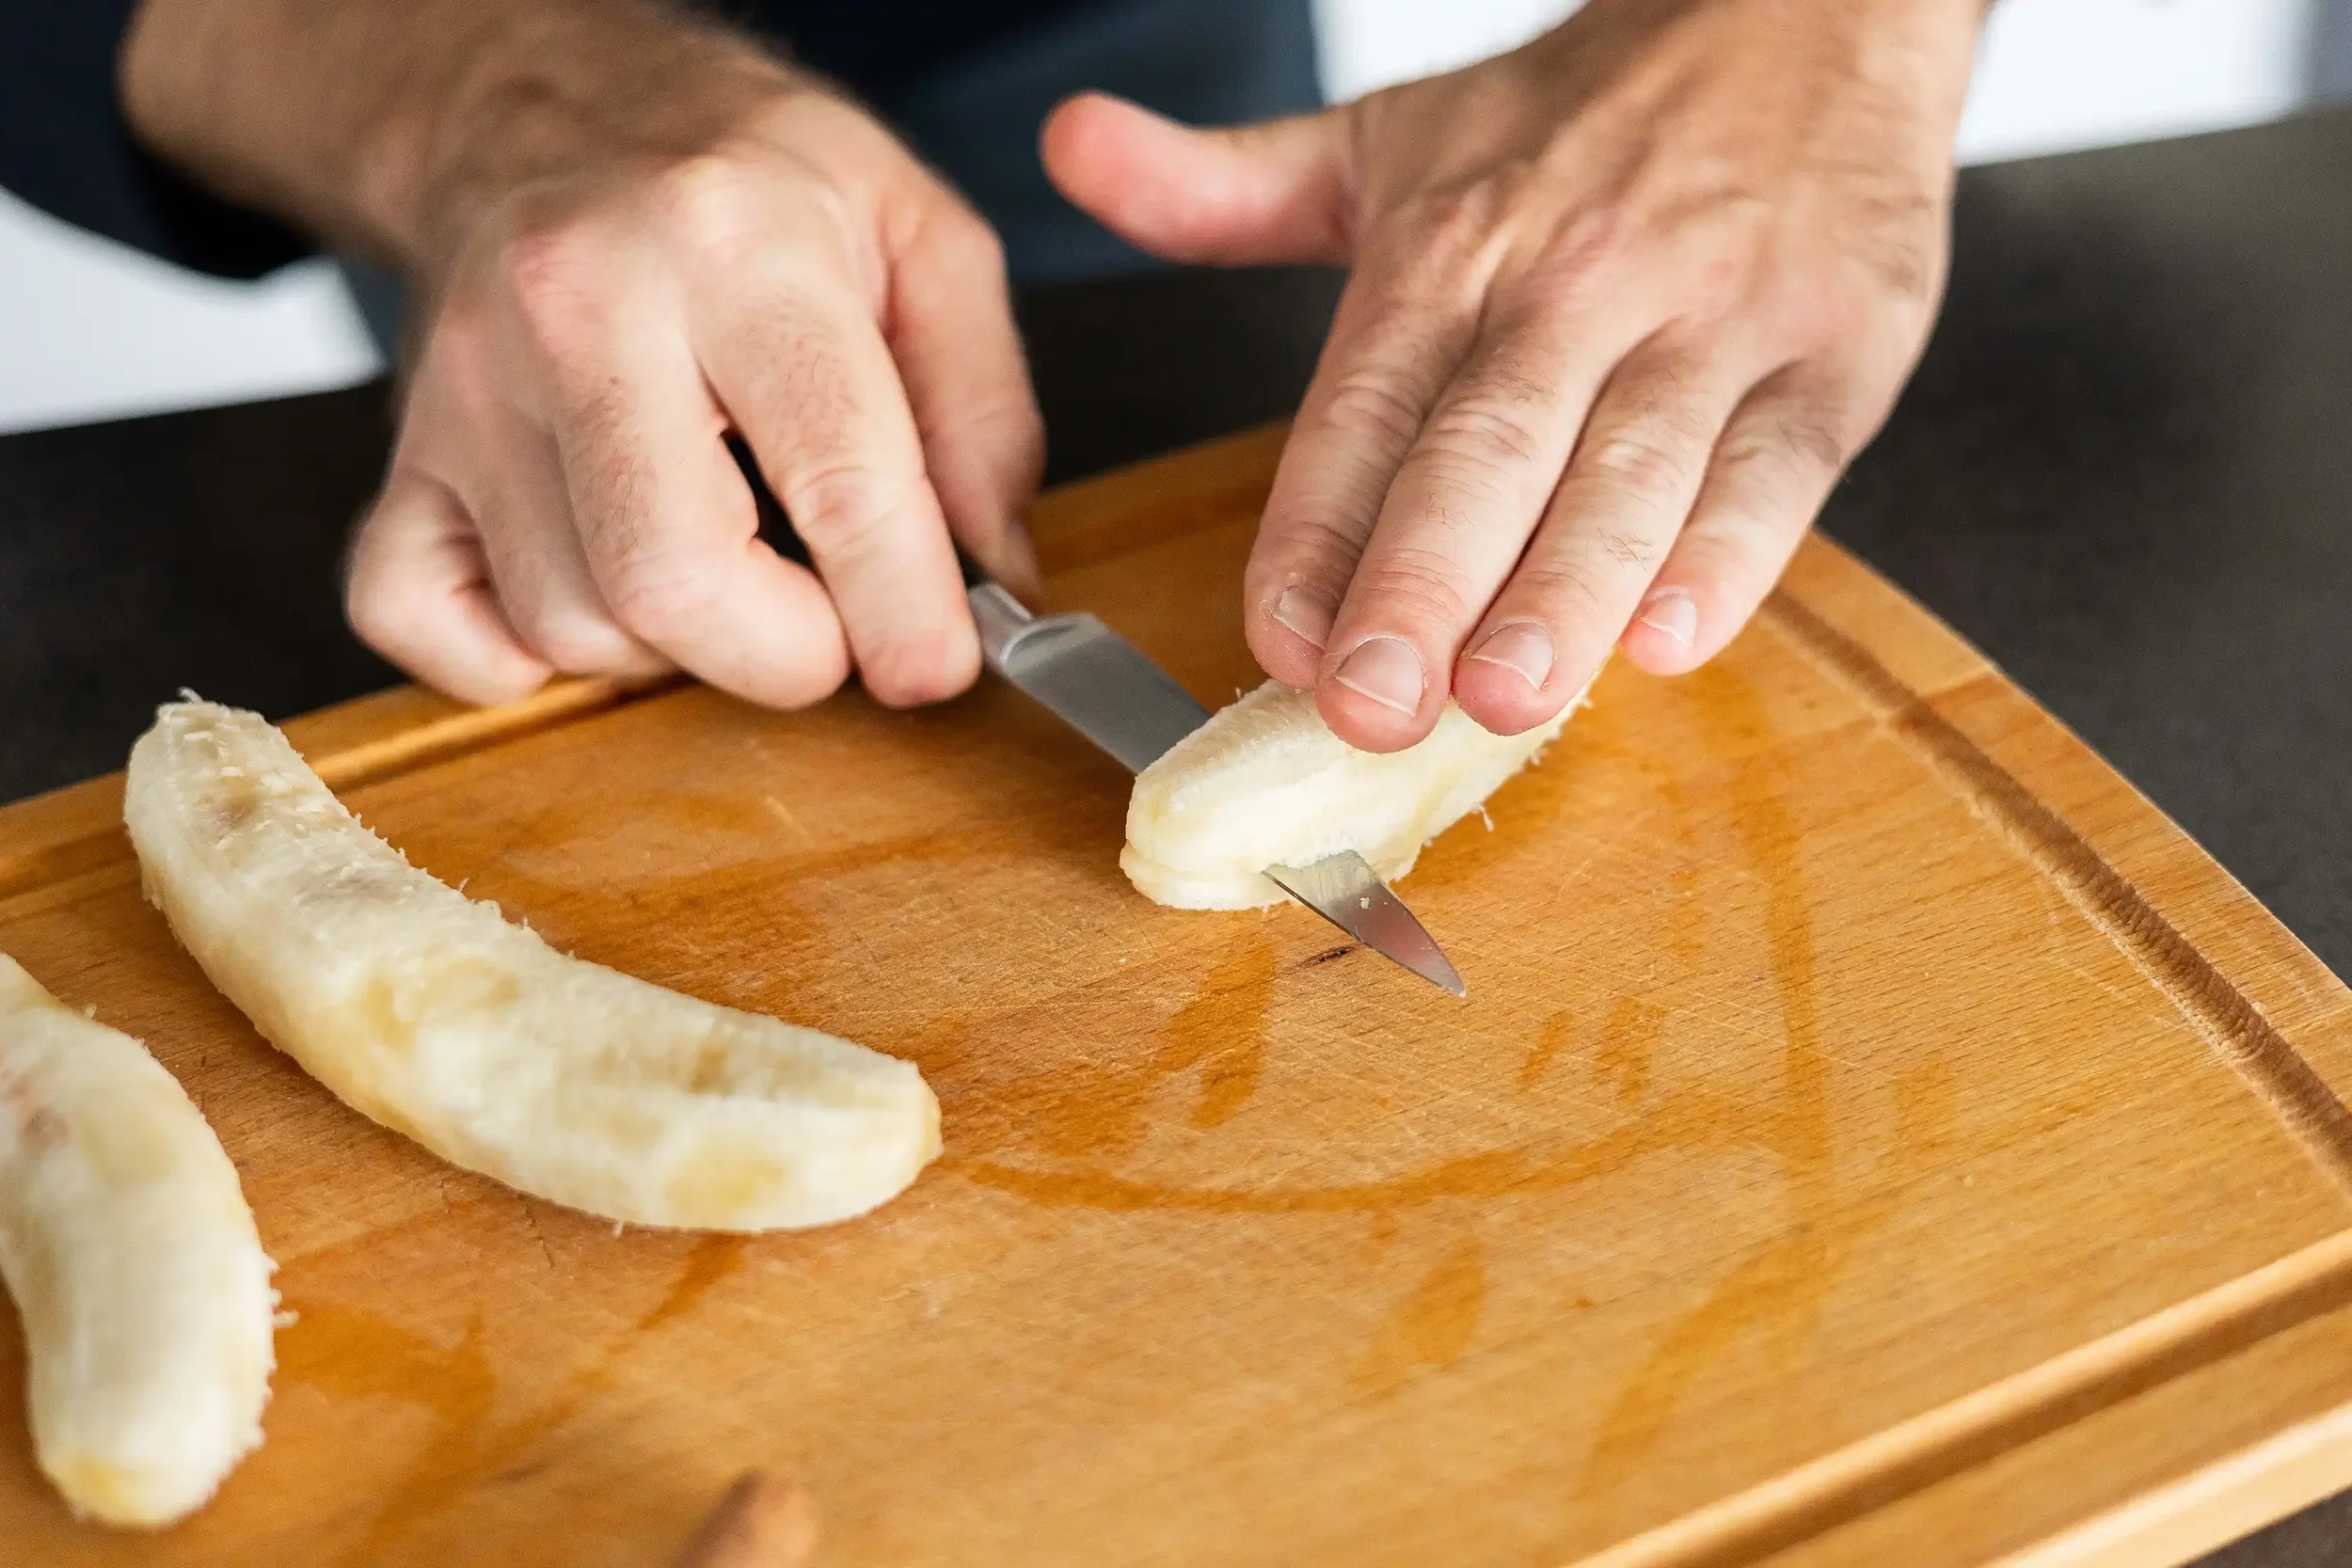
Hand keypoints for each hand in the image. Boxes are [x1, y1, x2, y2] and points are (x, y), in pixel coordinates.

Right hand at [331, 9, 1041, 705]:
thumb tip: (995, 575)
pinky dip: (514, 660)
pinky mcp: (404, 453)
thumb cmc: (752, 181)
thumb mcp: (922, 236)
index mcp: (736, 243)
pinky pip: (425, 621)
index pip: (835, 476)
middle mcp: (580, 306)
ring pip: (570, 623)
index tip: (937, 668)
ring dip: (675, 649)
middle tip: (830, 625)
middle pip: (673, 581)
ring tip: (722, 564)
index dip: (901, 610)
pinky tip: (594, 594)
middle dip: (784, 655)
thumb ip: (983, 411)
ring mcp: (469, 387)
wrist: (546, 107)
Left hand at [1045, 0, 1984, 749]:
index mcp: (1449, 249)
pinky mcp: (1836, 351)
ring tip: (1504, 697)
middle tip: (1372, 707)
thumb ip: (1224, 186)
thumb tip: (1069, 149)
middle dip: (1422, 584)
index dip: (1316, 532)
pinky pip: (1777, 468)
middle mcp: (1571, 283)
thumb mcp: (1388, 141)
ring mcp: (1712, 317)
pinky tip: (1672, 637)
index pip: (1364, 408)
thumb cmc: (1582, 117)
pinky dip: (1729, 556)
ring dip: (1564, 592)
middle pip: (1486, 450)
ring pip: (1628, 472)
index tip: (1278, 641)